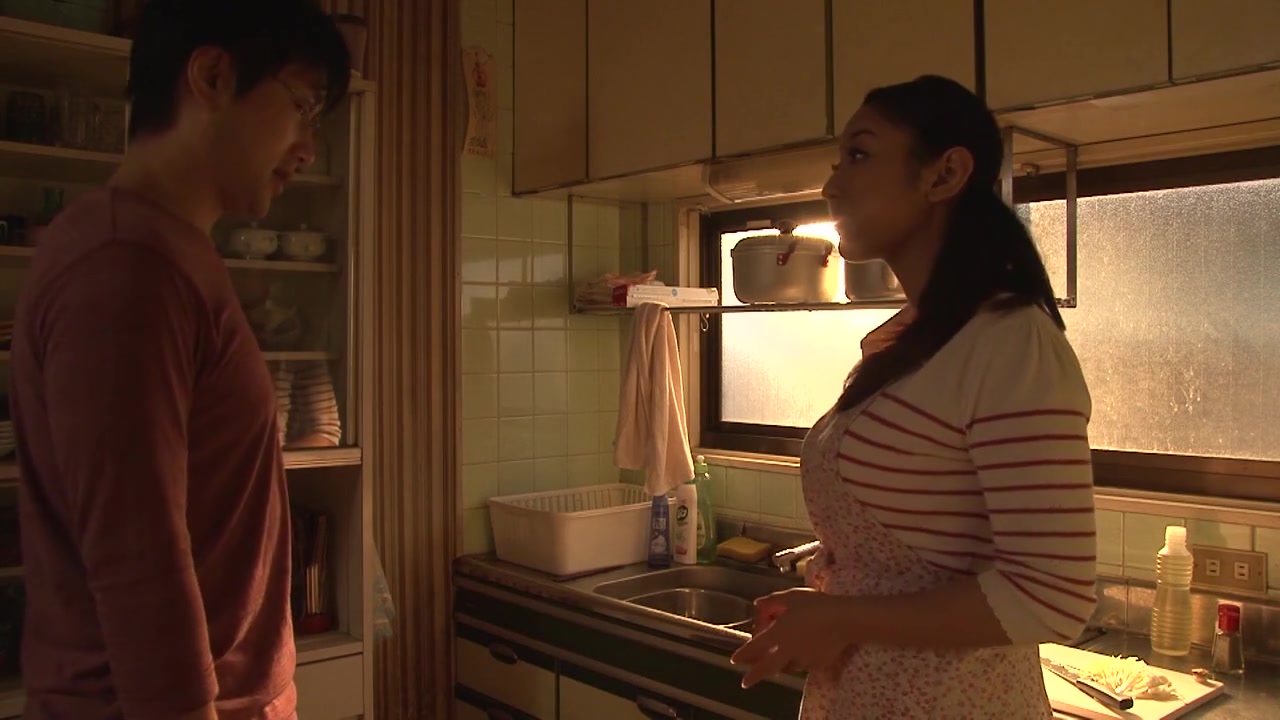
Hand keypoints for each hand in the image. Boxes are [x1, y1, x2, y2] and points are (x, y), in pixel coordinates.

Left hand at [730, 588, 856, 688]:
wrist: (844, 620)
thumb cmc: (816, 605)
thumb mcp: (791, 597)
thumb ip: (772, 601)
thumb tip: (757, 604)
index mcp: (778, 634)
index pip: (755, 647)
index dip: (743, 654)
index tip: (734, 660)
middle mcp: (787, 650)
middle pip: (766, 668)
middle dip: (754, 676)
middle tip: (745, 683)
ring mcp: (803, 660)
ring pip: (786, 666)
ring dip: (779, 664)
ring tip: (777, 659)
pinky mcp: (817, 664)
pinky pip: (803, 664)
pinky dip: (798, 660)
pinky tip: (803, 651)